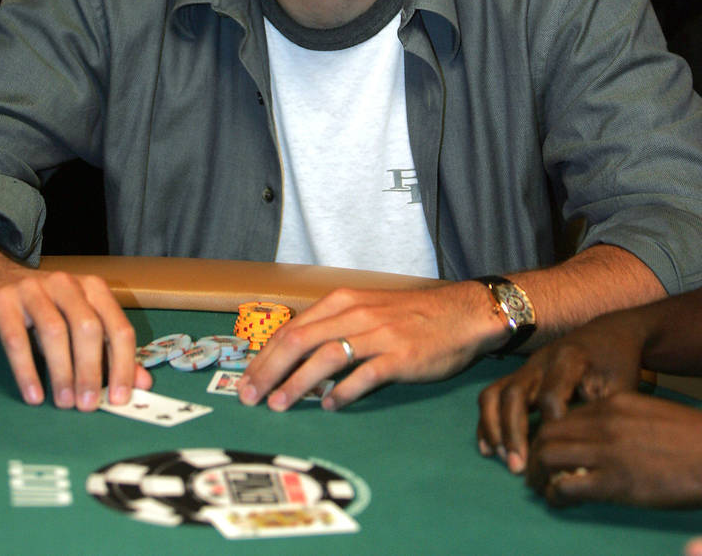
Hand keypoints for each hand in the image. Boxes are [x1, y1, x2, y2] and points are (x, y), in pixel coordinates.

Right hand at [0, 264, 150, 410]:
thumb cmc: (42, 310)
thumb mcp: (77, 327)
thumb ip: (109, 354)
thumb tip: (141, 385)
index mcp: (93, 289)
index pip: (118, 327)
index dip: (123, 364)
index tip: (120, 398)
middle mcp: (67, 284)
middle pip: (88, 328)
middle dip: (92, 370)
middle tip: (88, 405)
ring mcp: (34, 290)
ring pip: (55, 332)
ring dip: (62, 372)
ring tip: (64, 403)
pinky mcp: (3, 302)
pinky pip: (16, 339)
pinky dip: (27, 370)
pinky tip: (34, 395)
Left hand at [237, 282, 503, 411]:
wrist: (460, 313)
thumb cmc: (410, 315)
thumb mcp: (366, 310)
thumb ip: (334, 327)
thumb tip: (296, 355)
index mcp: (343, 301)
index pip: (292, 328)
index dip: (265, 356)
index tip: (245, 379)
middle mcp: (355, 314)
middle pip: (300, 341)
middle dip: (269, 370)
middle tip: (249, 397)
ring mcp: (378, 334)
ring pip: (325, 357)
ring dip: (297, 383)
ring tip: (278, 404)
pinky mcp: (399, 356)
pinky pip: (364, 375)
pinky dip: (342, 391)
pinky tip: (328, 405)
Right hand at [476, 312, 644, 473]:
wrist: (609, 334)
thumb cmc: (618, 365)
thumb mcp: (621, 389)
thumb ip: (601, 419)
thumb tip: (585, 462)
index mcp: (569, 360)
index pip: (551, 396)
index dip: (551, 427)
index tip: (558, 455)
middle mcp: (540, 362)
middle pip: (514, 394)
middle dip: (512, 432)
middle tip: (517, 468)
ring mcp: (526, 368)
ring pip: (496, 393)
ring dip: (493, 426)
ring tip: (499, 457)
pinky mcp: (519, 375)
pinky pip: (492, 395)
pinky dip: (487, 421)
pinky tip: (488, 448)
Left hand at [527, 392, 701, 506]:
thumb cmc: (688, 438)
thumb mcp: (647, 413)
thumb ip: (618, 419)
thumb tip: (596, 436)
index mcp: (611, 404)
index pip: (562, 415)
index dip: (547, 433)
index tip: (544, 448)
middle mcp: (602, 422)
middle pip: (547, 433)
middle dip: (533, 453)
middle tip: (534, 471)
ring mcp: (607, 451)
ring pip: (547, 456)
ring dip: (537, 475)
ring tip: (540, 488)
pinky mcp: (615, 483)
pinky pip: (567, 486)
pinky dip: (555, 495)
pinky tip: (559, 501)